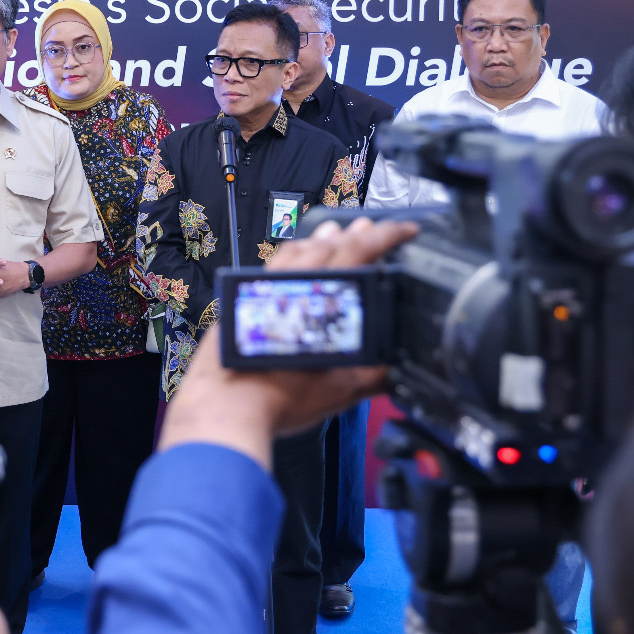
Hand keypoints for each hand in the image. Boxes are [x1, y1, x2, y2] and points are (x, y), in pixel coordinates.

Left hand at [159, 217, 417, 468]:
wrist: (228, 404)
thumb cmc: (280, 398)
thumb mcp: (342, 391)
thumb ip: (376, 376)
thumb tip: (398, 369)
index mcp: (323, 297)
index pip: (361, 249)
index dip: (387, 235)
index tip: (406, 230)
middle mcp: (293, 284)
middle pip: (330, 243)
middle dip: (358, 232)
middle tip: (376, 229)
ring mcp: (265, 287)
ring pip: (299, 249)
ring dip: (322, 238)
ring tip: (337, 233)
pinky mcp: (245, 298)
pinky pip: (274, 265)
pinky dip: (291, 255)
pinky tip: (292, 261)